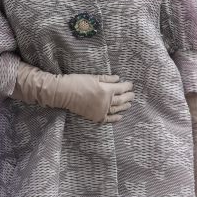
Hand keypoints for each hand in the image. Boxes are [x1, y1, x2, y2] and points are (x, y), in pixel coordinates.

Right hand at [13, 63, 133, 122]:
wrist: (63, 93)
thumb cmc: (77, 82)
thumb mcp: (93, 76)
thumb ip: (107, 79)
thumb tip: (118, 79)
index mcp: (107, 90)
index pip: (122, 88)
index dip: (128, 86)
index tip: (130, 85)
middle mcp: (106, 101)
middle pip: (121, 99)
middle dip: (128, 96)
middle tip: (132, 95)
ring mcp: (101, 110)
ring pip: (116, 109)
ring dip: (124, 107)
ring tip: (129, 105)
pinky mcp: (95, 117)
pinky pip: (108, 119)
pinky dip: (115, 119)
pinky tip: (120, 117)